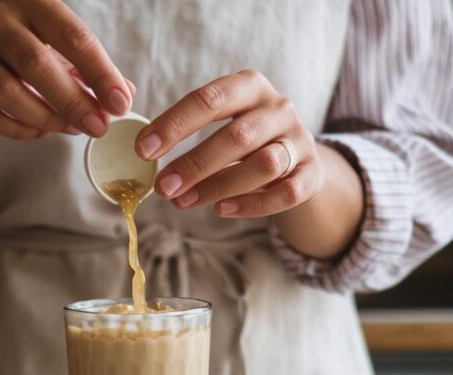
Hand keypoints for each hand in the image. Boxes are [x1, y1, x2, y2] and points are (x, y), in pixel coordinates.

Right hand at [0, 0, 132, 139]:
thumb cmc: (29, 49)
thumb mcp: (62, 49)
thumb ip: (93, 71)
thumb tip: (124, 96)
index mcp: (34, 4)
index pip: (72, 36)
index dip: (100, 72)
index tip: (120, 103)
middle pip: (35, 63)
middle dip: (72, 101)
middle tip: (98, 126)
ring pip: (6, 91)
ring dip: (45, 117)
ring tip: (69, 128)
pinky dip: (19, 129)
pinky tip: (40, 130)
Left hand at [136, 70, 323, 217]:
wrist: (298, 158)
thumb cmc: (243, 139)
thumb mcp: (222, 121)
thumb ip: (185, 128)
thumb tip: (138, 148)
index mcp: (250, 87)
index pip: (209, 99)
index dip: (174, 124)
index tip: (143, 149)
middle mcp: (279, 109)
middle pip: (237, 136)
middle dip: (195, 163)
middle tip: (163, 187)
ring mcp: (300, 141)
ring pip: (264, 164)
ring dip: (219, 186)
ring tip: (183, 202)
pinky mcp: (313, 174)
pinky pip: (286, 193)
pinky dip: (252, 204)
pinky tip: (221, 210)